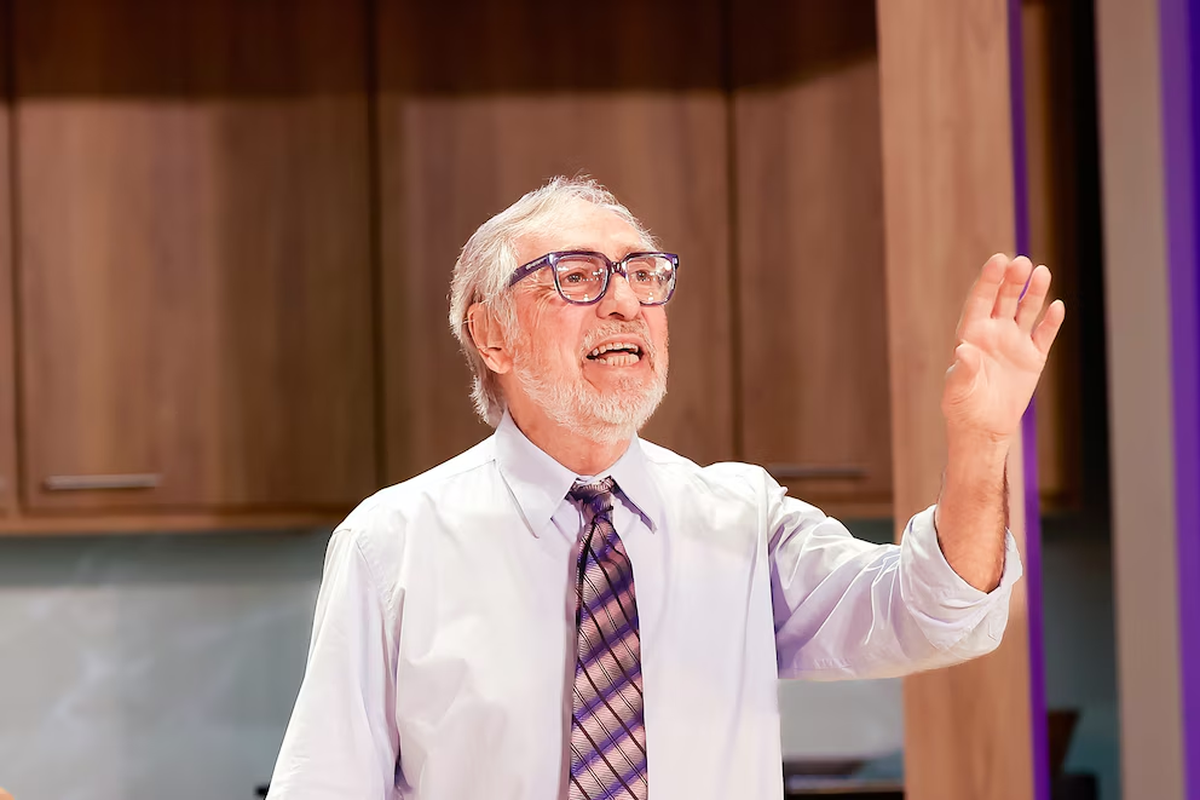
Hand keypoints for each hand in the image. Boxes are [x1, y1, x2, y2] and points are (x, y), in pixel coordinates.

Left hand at [942, 254, 1064, 444]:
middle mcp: (994, 332)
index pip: (981, 300)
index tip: (998, 260)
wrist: (984, 427)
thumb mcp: (957, 389)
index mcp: (971, 334)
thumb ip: (962, 370)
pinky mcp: (1033, 357)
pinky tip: (1058, 307)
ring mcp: (1015, 342)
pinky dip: (1051, 321)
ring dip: (1034, 292)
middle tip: (1021, 262)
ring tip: (1042, 272)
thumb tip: (963, 351)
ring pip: (1026, 310)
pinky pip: (1044, 334)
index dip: (988, 280)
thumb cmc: (962, 406)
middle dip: (1013, 280)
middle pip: (1005, 298)